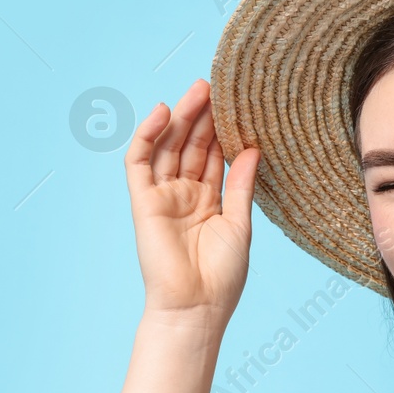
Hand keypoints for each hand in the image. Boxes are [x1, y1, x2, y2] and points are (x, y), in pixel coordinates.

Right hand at [123, 78, 260, 324]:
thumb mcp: (240, 223)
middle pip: (191, 146)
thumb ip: (242, 185)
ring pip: (168, 147)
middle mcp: (184, 195)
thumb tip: (253, 149)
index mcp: (209, 201)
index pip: (213, 156)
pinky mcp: (143, 201)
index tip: (237, 104)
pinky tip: (164, 112)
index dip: (221, 130)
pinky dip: (148, 136)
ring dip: (181, 118)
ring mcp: (163, 196)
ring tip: (199, 90)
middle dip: (203, 117)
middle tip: (217, 86)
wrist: (197, 306)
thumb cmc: (222, 275)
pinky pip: (140, 162)